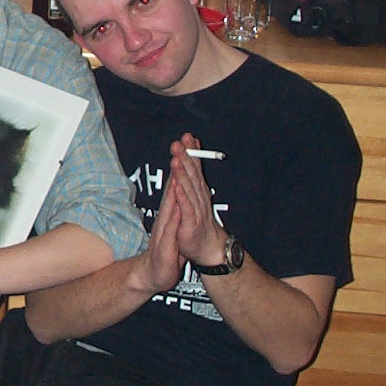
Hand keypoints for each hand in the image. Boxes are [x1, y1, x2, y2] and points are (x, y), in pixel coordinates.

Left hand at [166, 133, 229, 269]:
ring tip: (177, 158)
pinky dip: (182, 197)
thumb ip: (190, 180)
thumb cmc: (199, 223)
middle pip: (191, 174)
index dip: (191, 152)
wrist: (208, 248)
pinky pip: (186, 208)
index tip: (187, 137)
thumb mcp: (194, 200)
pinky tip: (177, 186)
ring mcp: (195, 210)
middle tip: (180, 142)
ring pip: (188, 188)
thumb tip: (185, 160)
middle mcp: (198, 198)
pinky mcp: (190, 223)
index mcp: (197, 191)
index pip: (194, 168)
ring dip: (183, 173)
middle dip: (186, 157)